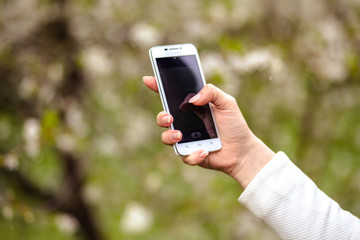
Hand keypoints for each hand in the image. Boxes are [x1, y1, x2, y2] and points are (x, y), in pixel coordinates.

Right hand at [143, 76, 274, 187]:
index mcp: (192, 107)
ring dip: (169, 136)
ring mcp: (186, 139)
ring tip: (180, 136)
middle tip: (168, 117)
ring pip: (167, 138)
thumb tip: (193, 99)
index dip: (159, 87)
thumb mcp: (227, 102)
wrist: (243, 150)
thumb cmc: (234, 124)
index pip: (172, 96)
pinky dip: (192, 155)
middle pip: (163, 118)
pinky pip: (184, 156)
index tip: (149, 79)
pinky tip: (204, 151)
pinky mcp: (190, 155)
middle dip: (161, 117)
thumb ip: (211, 92)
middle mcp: (185, 123)